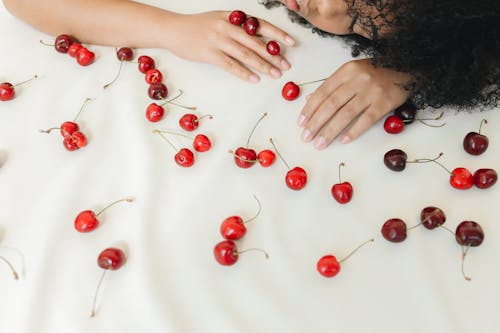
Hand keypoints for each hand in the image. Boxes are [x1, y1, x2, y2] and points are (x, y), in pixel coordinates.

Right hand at [167, 11, 294, 81]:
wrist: (172, 29)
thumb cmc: (197, 26)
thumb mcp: (219, 19)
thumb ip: (237, 27)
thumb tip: (259, 39)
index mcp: (233, 18)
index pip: (260, 25)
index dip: (277, 34)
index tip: (291, 42)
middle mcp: (227, 27)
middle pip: (256, 42)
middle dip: (274, 55)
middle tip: (286, 65)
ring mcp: (218, 40)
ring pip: (246, 55)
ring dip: (263, 66)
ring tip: (275, 74)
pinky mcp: (209, 54)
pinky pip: (230, 65)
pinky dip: (243, 73)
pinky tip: (254, 79)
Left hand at [297, 58, 412, 148]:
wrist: (409, 67)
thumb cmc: (376, 72)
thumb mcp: (352, 72)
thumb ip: (332, 86)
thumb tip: (309, 101)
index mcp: (346, 71)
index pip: (323, 92)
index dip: (310, 109)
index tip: (300, 124)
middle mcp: (357, 79)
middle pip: (331, 104)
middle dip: (315, 123)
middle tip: (305, 137)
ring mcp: (372, 91)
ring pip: (345, 114)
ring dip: (330, 131)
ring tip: (319, 144)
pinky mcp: (385, 102)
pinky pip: (366, 119)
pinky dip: (353, 131)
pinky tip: (343, 140)